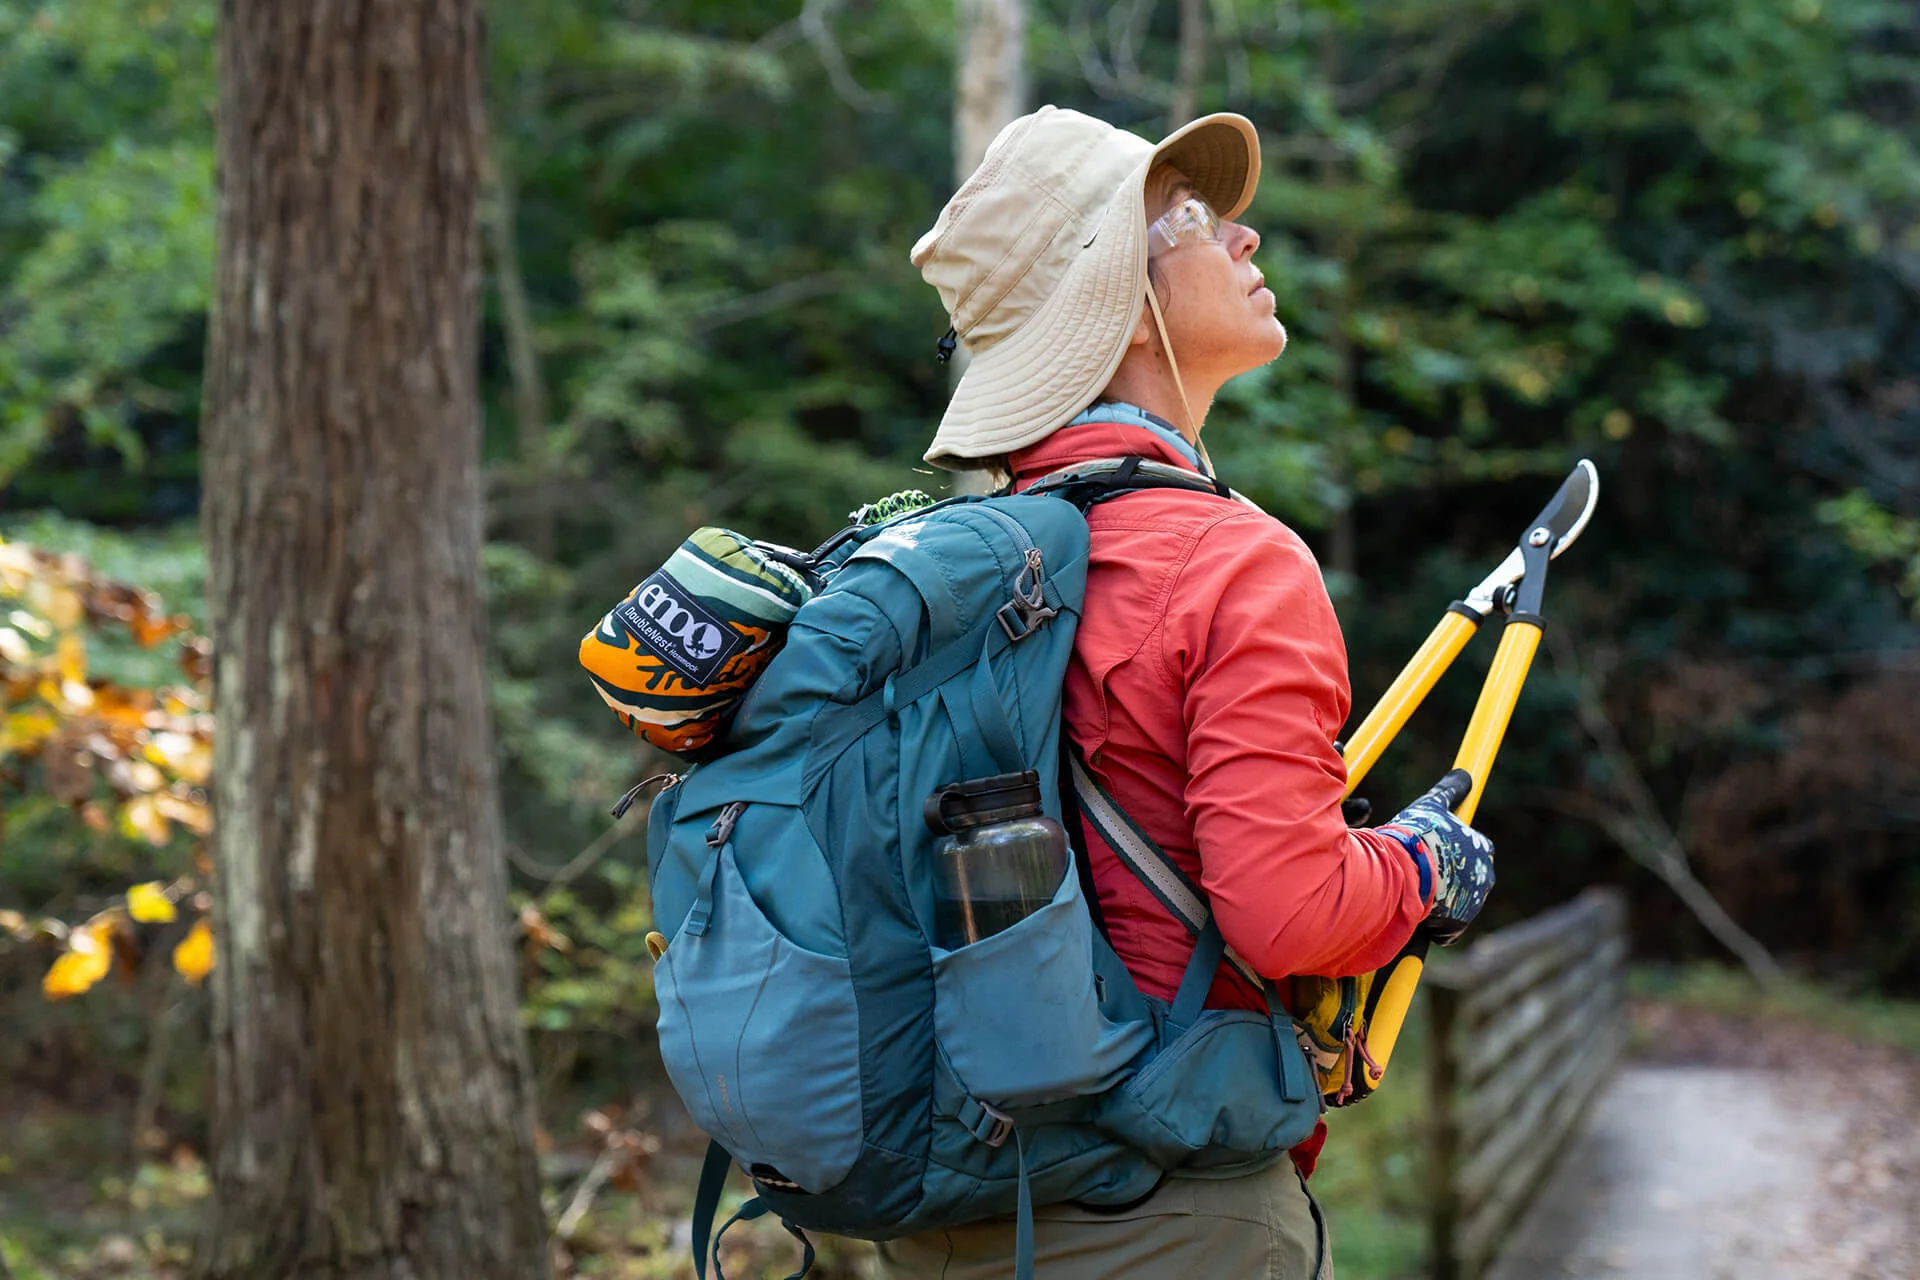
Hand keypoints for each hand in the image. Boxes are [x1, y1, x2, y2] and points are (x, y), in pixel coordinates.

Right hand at [1378, 769, 1493, 944]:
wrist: (1406, 873)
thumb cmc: (1419, 836)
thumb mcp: (1432, 806)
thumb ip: (1450, 791)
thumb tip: (1464, 774)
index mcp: (1483, 848)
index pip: (1472, 851)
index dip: (1449, 852)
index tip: (1432, 853)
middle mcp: (1485, 877)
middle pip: (1464, 879)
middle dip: (1444, 878)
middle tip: (1418, 871)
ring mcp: (1473, 903)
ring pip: (1454, 902)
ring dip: (1436, 899)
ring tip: (1413, 889)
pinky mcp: (1458, 925)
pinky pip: (1445, 926)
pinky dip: (1431, 921)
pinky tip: (1415, 909)